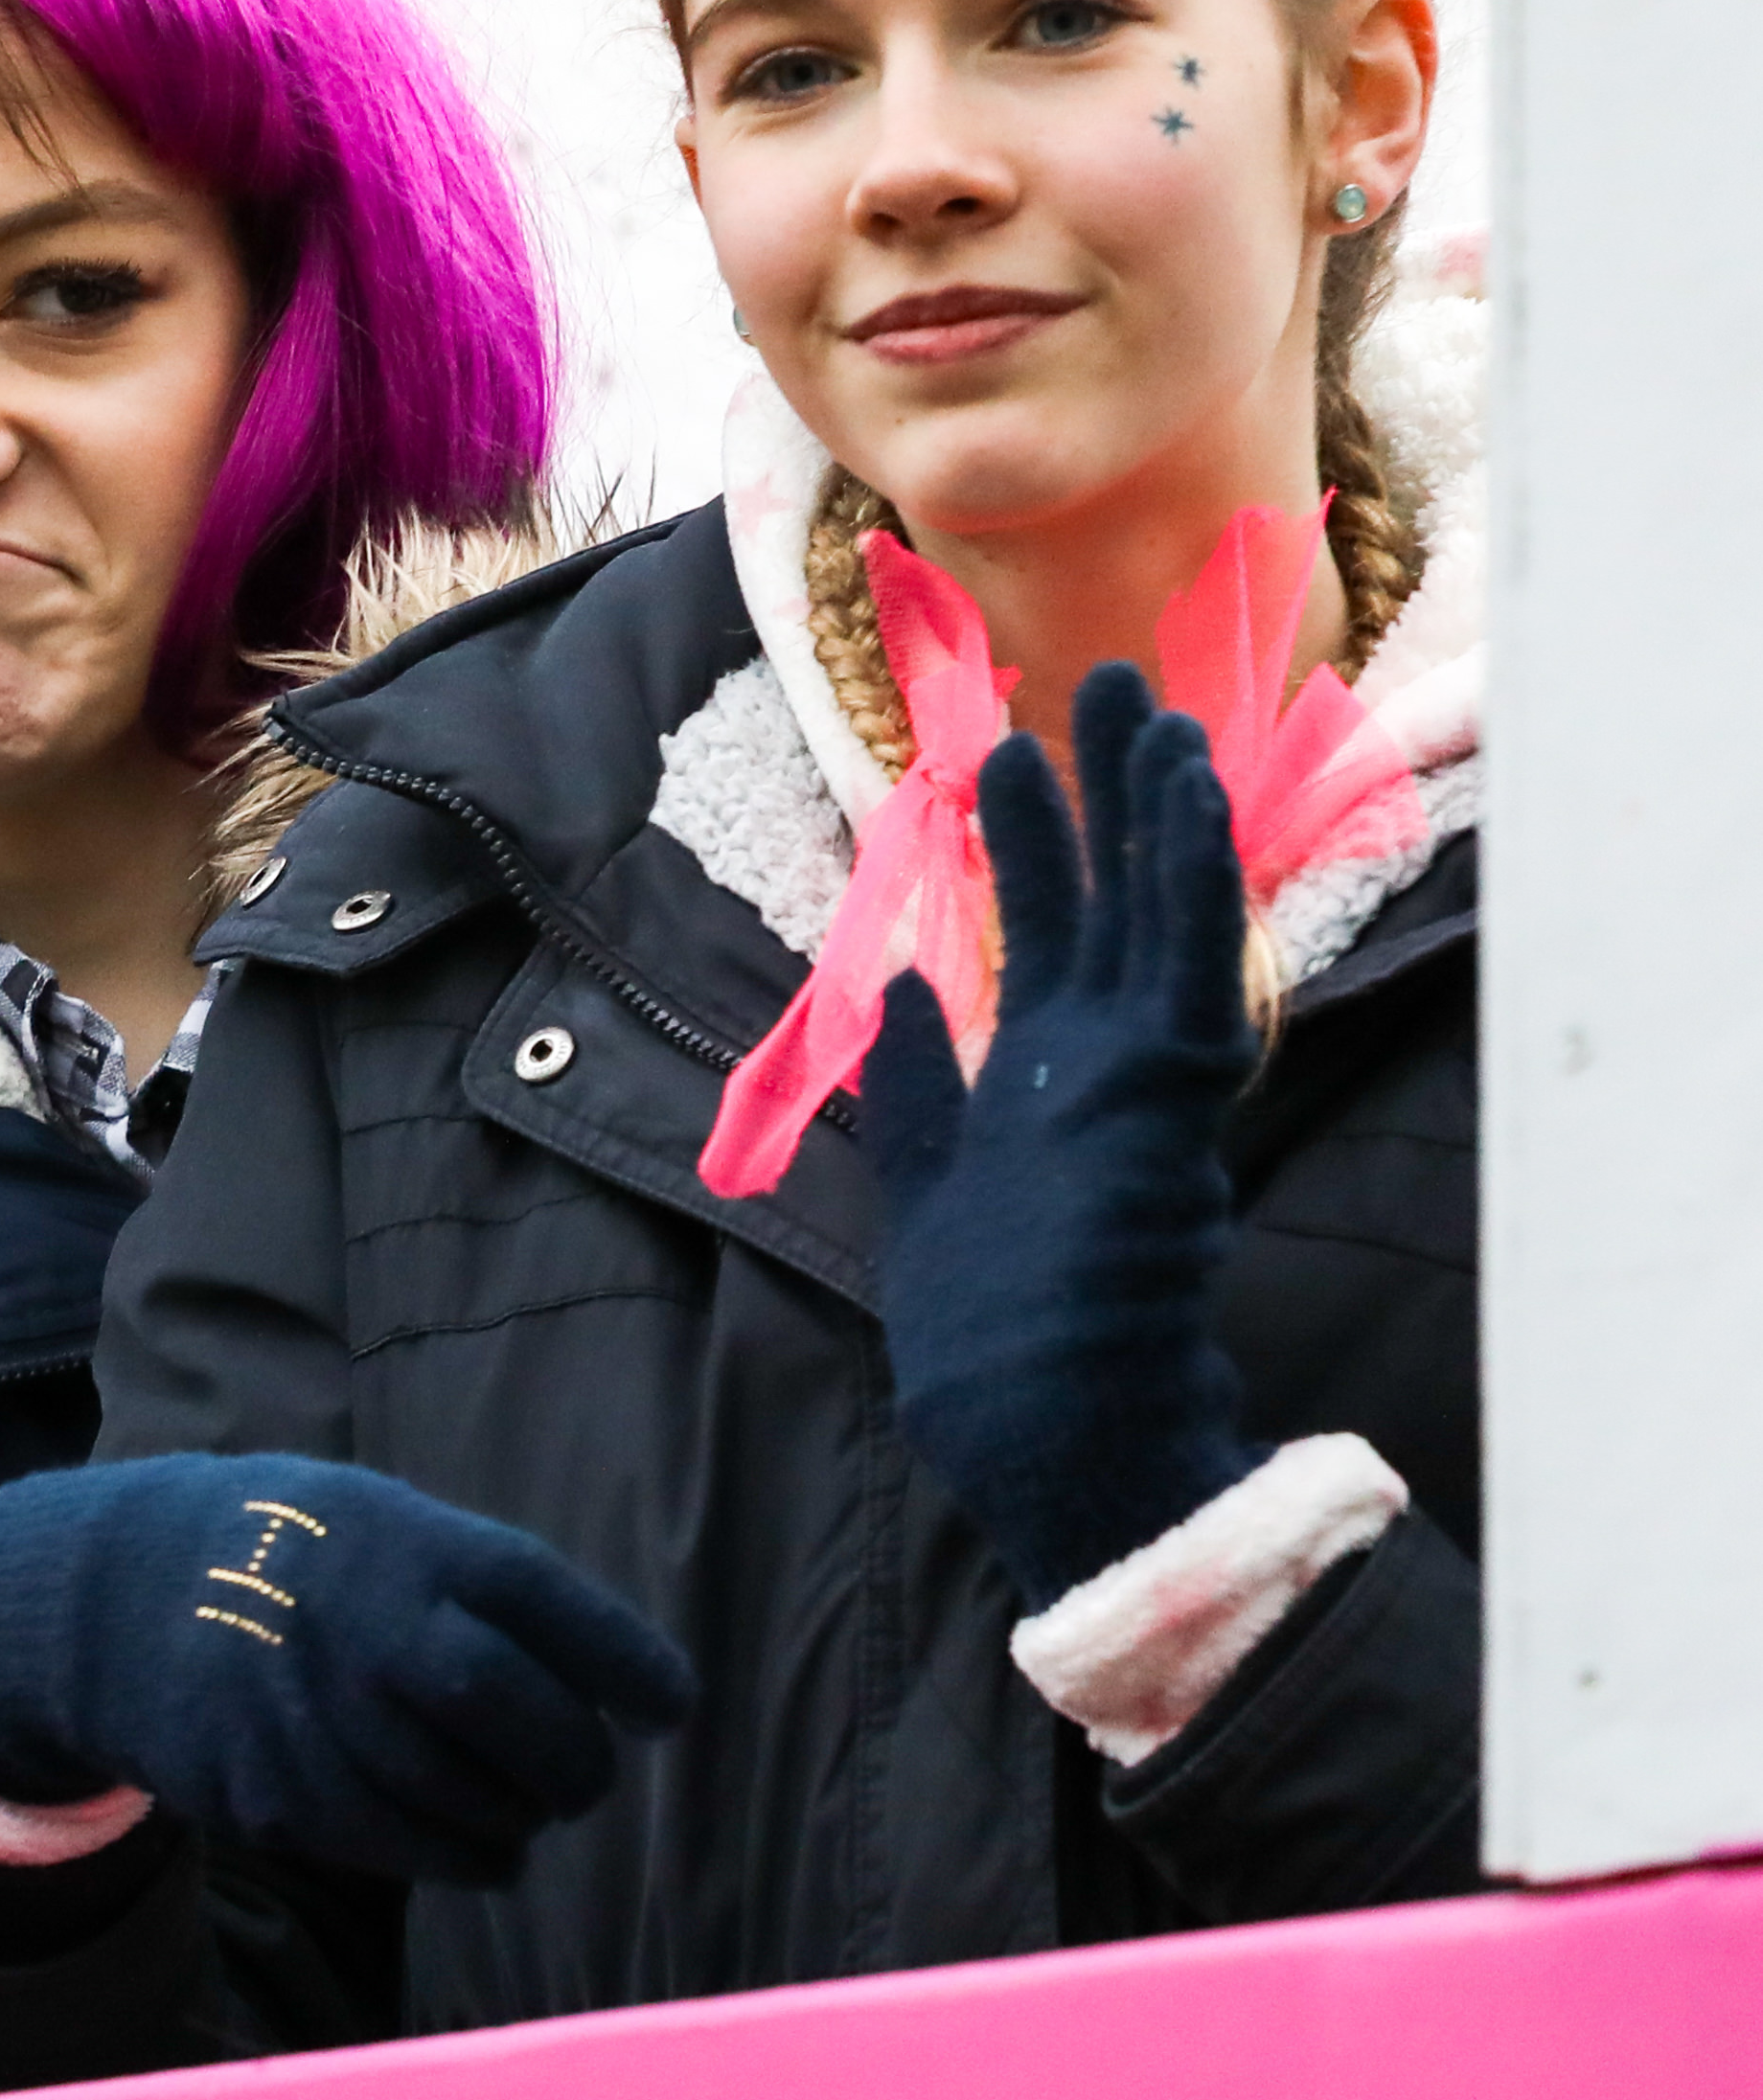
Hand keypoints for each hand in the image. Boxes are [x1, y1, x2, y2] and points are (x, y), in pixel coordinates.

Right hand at [0, 1453, 692, 1885]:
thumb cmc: (294, 1557)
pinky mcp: (278, 1795)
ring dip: (520, 1819)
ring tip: (525, 1808)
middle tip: (585, 1775)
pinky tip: (475, 1843)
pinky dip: (463, 1855)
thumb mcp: (383, 1522)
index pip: (546, 1605)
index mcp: (403, 1546)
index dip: (626, 1663)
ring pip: (470, 1802)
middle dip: (576, 1762)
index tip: (668, 1706)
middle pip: (517, 1713)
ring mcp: (316, 1716)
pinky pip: (407, 1848)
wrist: (119, 1599)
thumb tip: (615, 1685)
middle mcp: (364, 1627)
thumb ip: (480, 1589)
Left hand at [866, 662, 1263, 1608]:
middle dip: (1109, 792)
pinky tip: (1191, 793)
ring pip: (1163, 908)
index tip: (1008, 756)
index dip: (1036, 843)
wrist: (1039, 1415)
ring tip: (1156, 707)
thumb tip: (908, 991)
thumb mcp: (926, 1183)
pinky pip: (1188, 960)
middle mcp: (1100, 1063)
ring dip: (1162, 806)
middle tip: (1111, 684)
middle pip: (1112, 897)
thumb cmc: (988, 1333)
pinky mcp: (1169, 1092)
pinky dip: (1192, 874)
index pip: (1047, 933)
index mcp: (1043, 1081)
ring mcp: (1140, 1072)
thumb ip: (924, 1084)